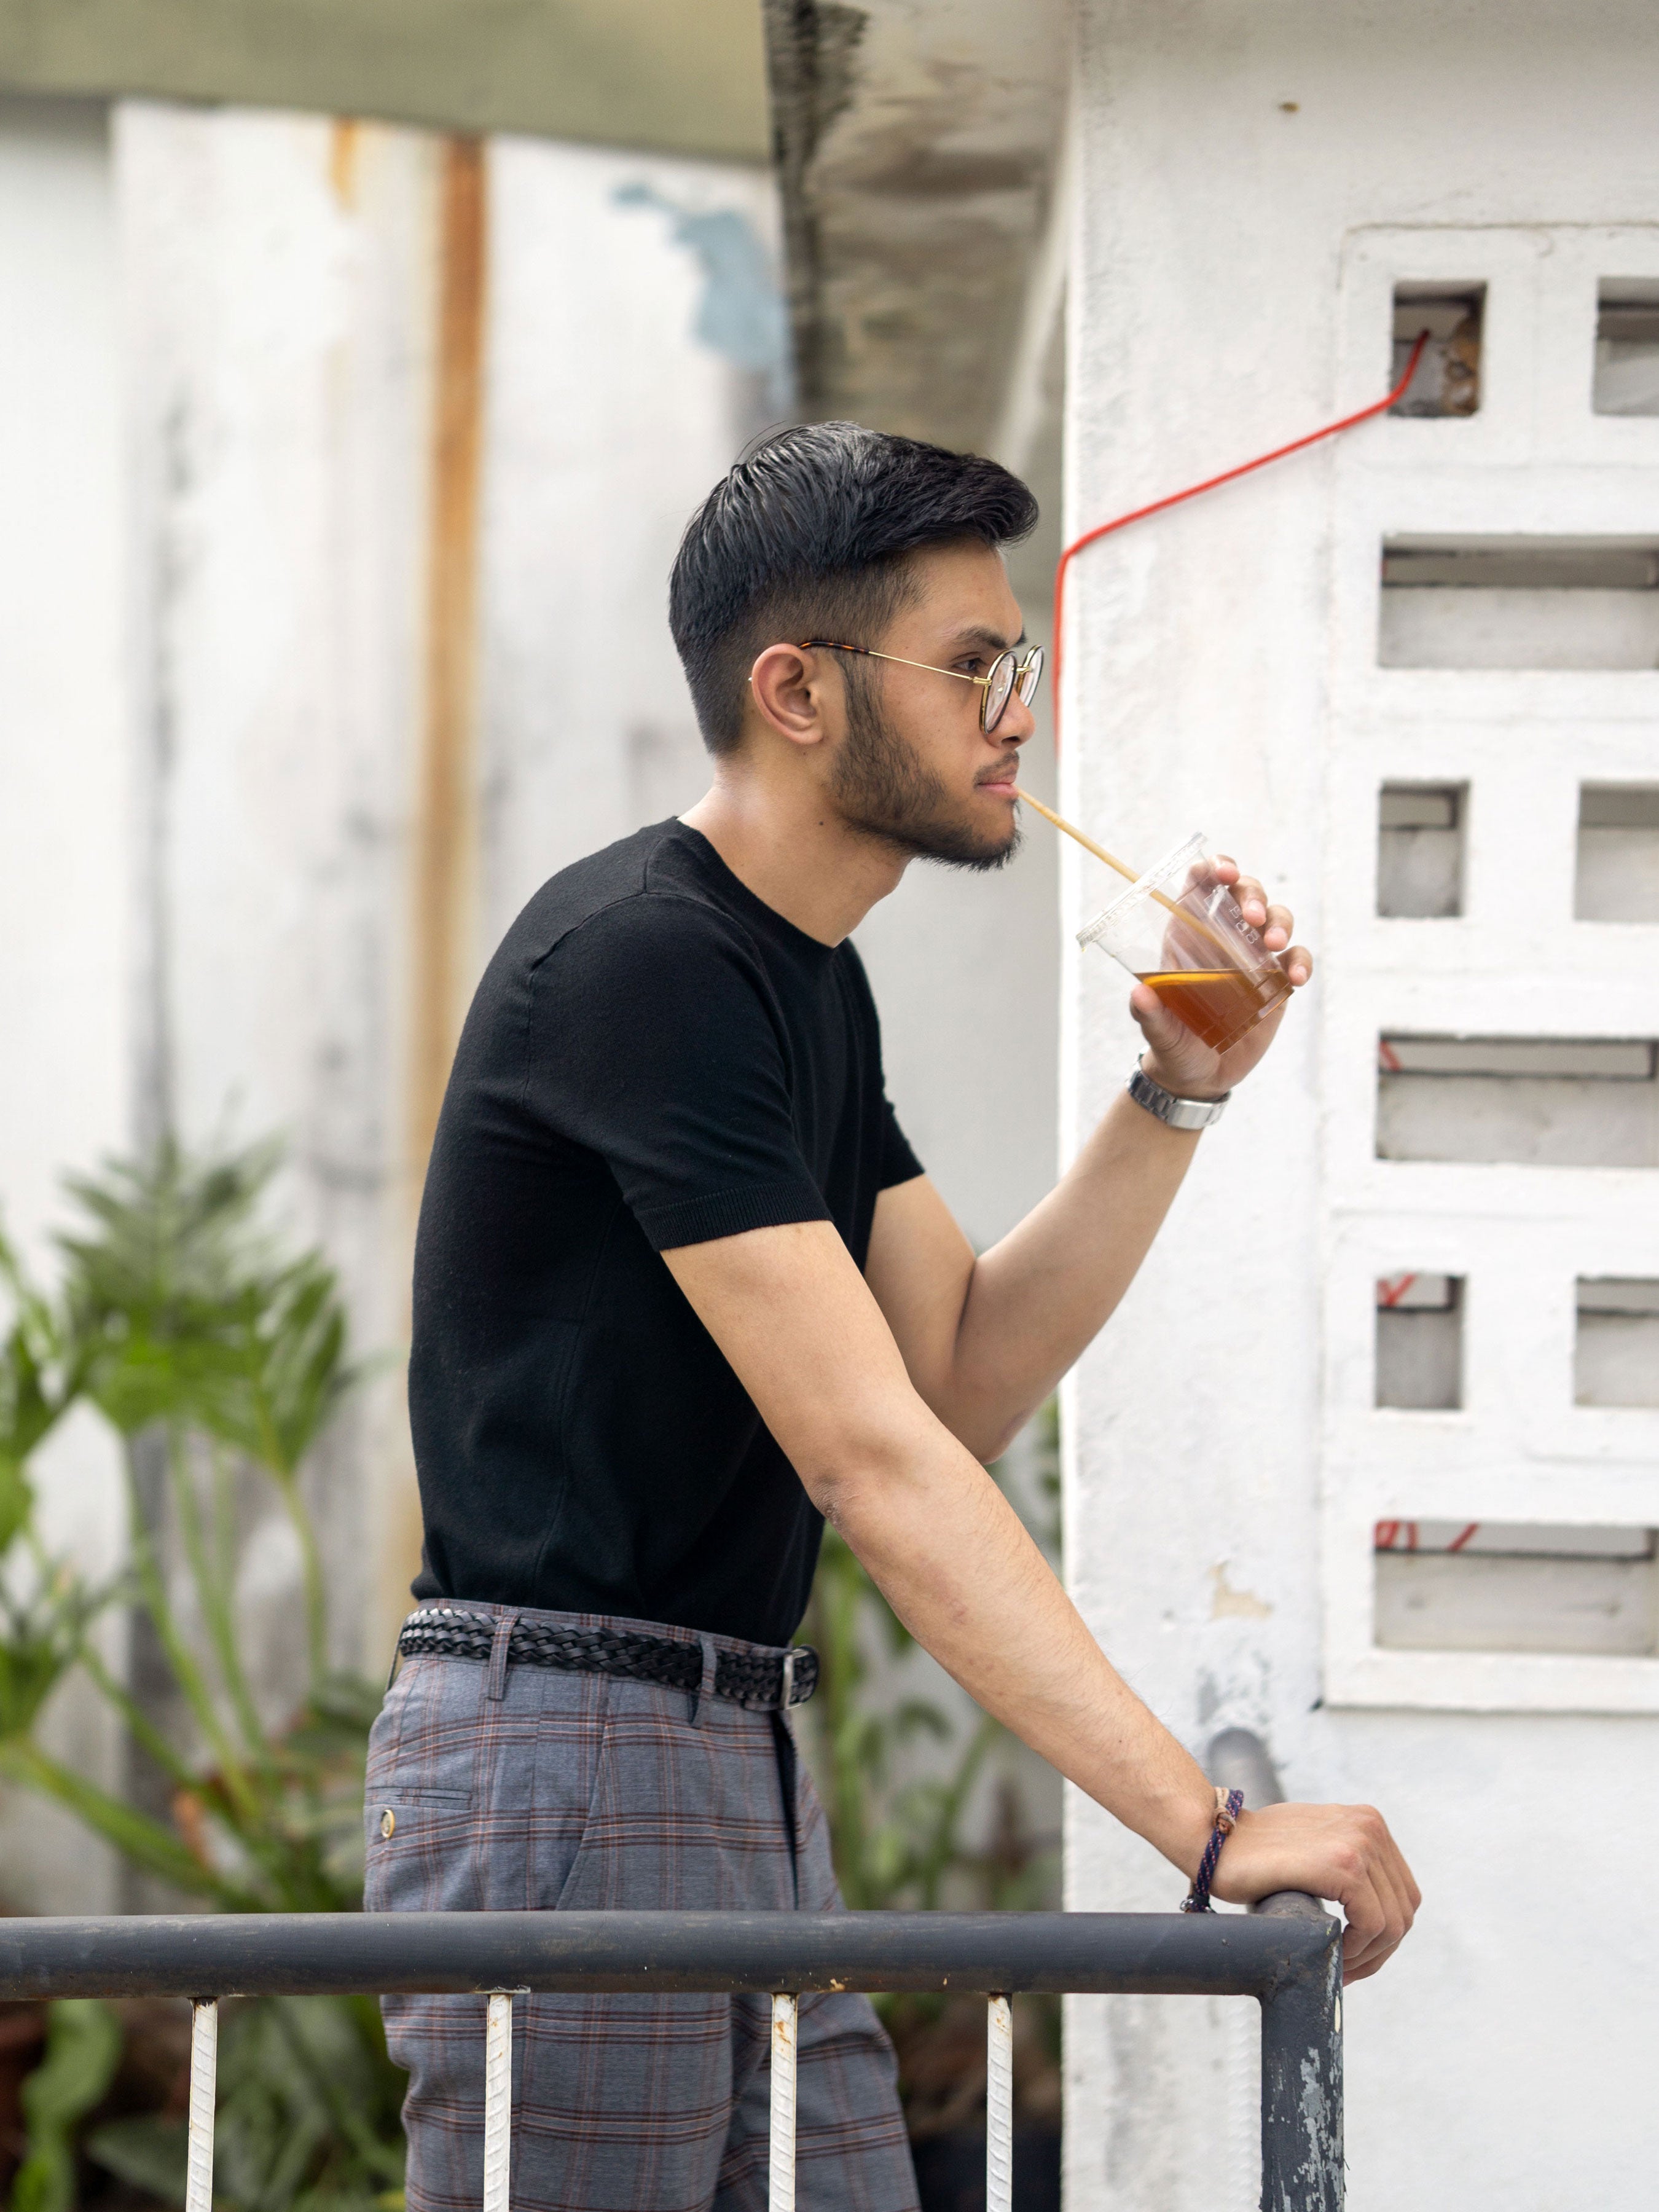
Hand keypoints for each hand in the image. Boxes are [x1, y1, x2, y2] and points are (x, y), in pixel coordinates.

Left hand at [1131, 860, 1312, 1099]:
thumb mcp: (1157, 1031)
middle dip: (1252, 894)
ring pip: (1275, 918)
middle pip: (1245, 893)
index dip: (1215, 868)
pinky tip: (1297, 977)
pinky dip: (1301, 961)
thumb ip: (1148, 1014)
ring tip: (1273, 945)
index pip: (1203, 884)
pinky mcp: (1277, 981)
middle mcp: (1223, 938)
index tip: (1223, 874)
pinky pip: (1296, 958)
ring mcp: (1253, 957)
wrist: (1198, 1079)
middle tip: (1251, 918)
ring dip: (1279, 922)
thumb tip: (1140, 994)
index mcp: (1188, 935)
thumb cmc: (1171, 1045)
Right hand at [1208, 1799, 1419, 1983]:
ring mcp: (1359, 1842)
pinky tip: (1333, 1954)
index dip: (1386, 1934)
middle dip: (1379, 1951)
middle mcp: (1370, 1826)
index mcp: (1368, 1821)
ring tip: (1337, 1967)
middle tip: (1347, 1971)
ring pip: (1393, 1922)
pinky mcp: (1343, 1864)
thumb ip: (1345, 1863)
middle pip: (1403, 1909)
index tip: (1357, 1956)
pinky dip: (1358, 1949)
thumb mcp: (1314, 1846)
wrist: (1214, 1839)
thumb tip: (1371, 1914)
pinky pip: (1374, 1924)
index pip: (1402, 1892)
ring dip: (1368, 1956)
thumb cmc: (1255, 1851)